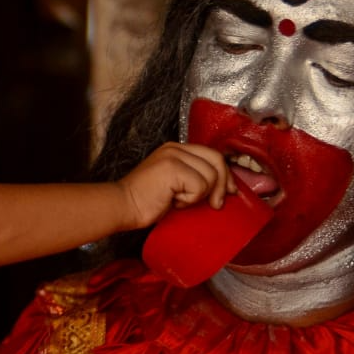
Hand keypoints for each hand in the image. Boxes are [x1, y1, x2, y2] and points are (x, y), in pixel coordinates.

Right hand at [118, 142, 233, 229]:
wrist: (123, 205)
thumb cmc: (146, 200)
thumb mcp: (175, 184)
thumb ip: (194, 177)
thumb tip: (224, 188)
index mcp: (176, 149)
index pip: (213, 154)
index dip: (226, 174)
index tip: (229, 192)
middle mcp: (175, 148)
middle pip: (217, 160)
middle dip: (222, 185)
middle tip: (215, 204)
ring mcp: (173, 155)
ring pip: (211, 175)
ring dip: (199, 195)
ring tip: (179, 199)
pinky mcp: (172, 167)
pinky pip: (200, 186)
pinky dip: (190, 200)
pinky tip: (173, 201)